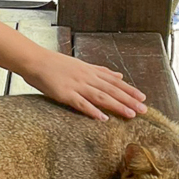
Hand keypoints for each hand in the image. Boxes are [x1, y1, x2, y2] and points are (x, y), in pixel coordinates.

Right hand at [25, 50, 146, 120]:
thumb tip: (118, 75)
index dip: (129, 89)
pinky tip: (103, 118)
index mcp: (91, 71)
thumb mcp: (81, 65)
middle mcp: (87, 77)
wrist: (35, 60)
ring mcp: (76, 85)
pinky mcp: (64, 93)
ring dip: (117, 105)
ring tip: (130, 114)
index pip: (115, 81)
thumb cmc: (55, 64)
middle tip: (144, 109)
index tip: (143, 97)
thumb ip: (100, 71)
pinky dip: (92, 110)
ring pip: (101, 96)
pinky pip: (81, 103)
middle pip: (112, 89)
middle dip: (129, 100)